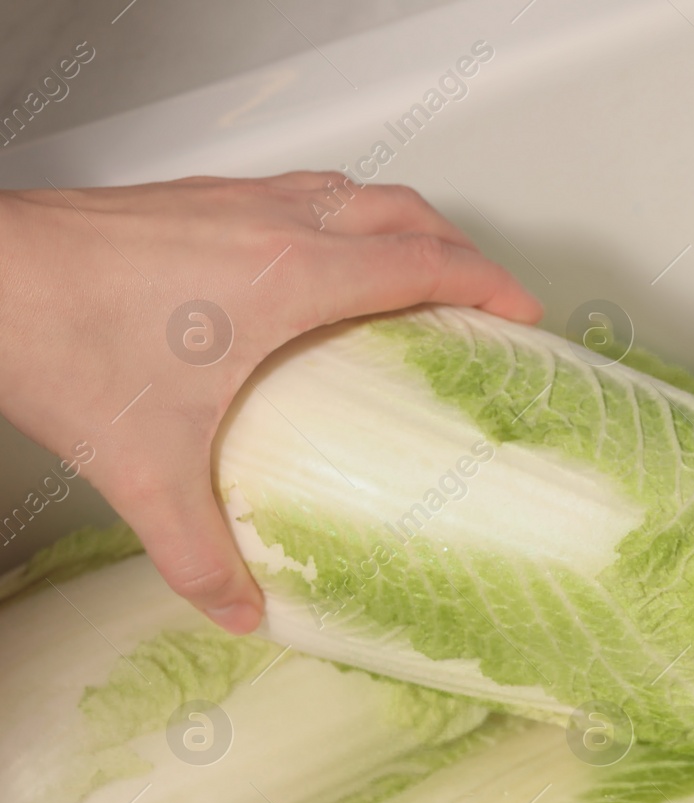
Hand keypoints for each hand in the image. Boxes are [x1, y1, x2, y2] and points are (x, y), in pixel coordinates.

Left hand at [0, 174, 542, 632]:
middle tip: (485, 297)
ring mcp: (237, 200)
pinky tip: (318, 263)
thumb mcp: (146, 468)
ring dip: (404, 223)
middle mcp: (276, 224)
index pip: (424, 262)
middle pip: (407, 213)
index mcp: (291, 277)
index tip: (523, 310)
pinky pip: (304, 191)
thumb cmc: (60, 339)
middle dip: (463, 248)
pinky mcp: (199, 196)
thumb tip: (241, 610)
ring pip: (355, 190)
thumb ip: (200, 550)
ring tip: (418, 273)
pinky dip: (344, 216)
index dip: (487, 282)